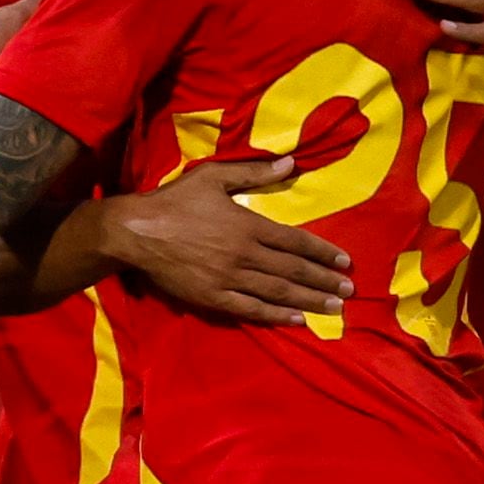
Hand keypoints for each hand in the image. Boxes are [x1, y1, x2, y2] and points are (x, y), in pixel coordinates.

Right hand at [104, 160, 353, 324]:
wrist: (135, 232)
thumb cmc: (174, 201)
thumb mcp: (213, 177)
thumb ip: (254, 172)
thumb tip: (291, 163)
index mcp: (248, 225)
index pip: (295, 242)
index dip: (322, 253)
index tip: (344, 262)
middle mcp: (244, 255)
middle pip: (293, 271)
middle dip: (323, 282)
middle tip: (348, 292)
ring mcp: (229, 279)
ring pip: (277, 293)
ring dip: (309, 301)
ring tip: (334, 309)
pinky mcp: (212, 297)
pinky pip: (250, 309)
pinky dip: (276, 316)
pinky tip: (296, 320)